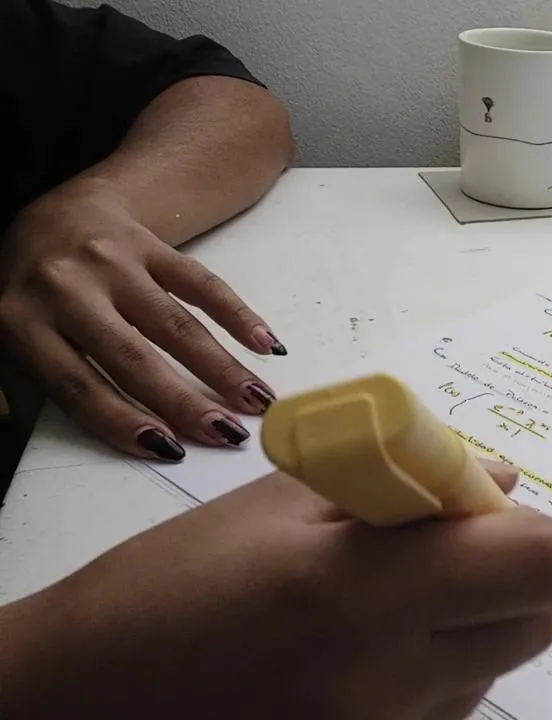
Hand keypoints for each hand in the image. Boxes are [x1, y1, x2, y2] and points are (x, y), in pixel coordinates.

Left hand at [0, 180, 284, 460]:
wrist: (59, 214)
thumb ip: (13, 383)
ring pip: (175, 323)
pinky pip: (201, 283)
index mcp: (21, 319)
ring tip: (256, 401)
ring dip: (221, 366)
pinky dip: (237, 314)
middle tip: (226, 435)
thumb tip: (13, 425)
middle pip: (133, 356)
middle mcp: (66, 287)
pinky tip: (266, 344)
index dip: (121, 419)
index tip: (166, 449)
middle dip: (184, 401)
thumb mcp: (3, 335)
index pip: (76, 384)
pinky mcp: (152, 245)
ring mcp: (114, 262)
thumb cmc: (33, 290)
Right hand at [0, 460, 551, 718]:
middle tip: (438, 553)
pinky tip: (357, 657)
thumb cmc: (168, 588)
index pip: (544, 563)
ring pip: (495, 670)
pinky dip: (431, 675)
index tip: (476, 513)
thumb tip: (497, 480)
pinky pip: (448, 711)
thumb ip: (406, 488)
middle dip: (509, 578)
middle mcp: (392, 680)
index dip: (527, 530)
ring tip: (374, 609)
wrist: (84, 703)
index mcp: (367, 593)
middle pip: (538, 623)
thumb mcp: (281, 506)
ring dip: (468, 628)